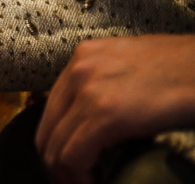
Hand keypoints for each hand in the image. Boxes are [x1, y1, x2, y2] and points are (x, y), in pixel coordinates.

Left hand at [36, 35, 194, 183]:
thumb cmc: (184, 69)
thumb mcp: (132, 66)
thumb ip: (106, 84)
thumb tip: (94, 119)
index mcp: (84, 56)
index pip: (52, 108)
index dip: (55, 141)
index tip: (67, 163)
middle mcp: (79, 69)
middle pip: (47, 128)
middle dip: (55, 161)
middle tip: (71, 180)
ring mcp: (88, 89)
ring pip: (55, 146)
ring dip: (65, 173)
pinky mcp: (105, 113)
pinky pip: (73, 155)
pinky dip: (78, 177)